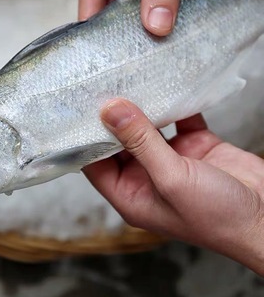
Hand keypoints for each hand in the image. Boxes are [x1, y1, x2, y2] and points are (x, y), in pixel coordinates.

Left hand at [84, 99, 263, 274]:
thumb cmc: (218, 217)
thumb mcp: (171, 179)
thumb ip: (141, 143)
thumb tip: (111, 112)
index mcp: (131, 194)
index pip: (95, 164)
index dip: (84, 139)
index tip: (78, 111)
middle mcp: (145, 176)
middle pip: (118, 142)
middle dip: (111, 118)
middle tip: (100, 87)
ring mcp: (169, 159)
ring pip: (146, 128)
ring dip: (140, 108)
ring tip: (125, 80)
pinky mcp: (192, 145)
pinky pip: (176, 120)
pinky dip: (172, 105)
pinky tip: (164, 85)